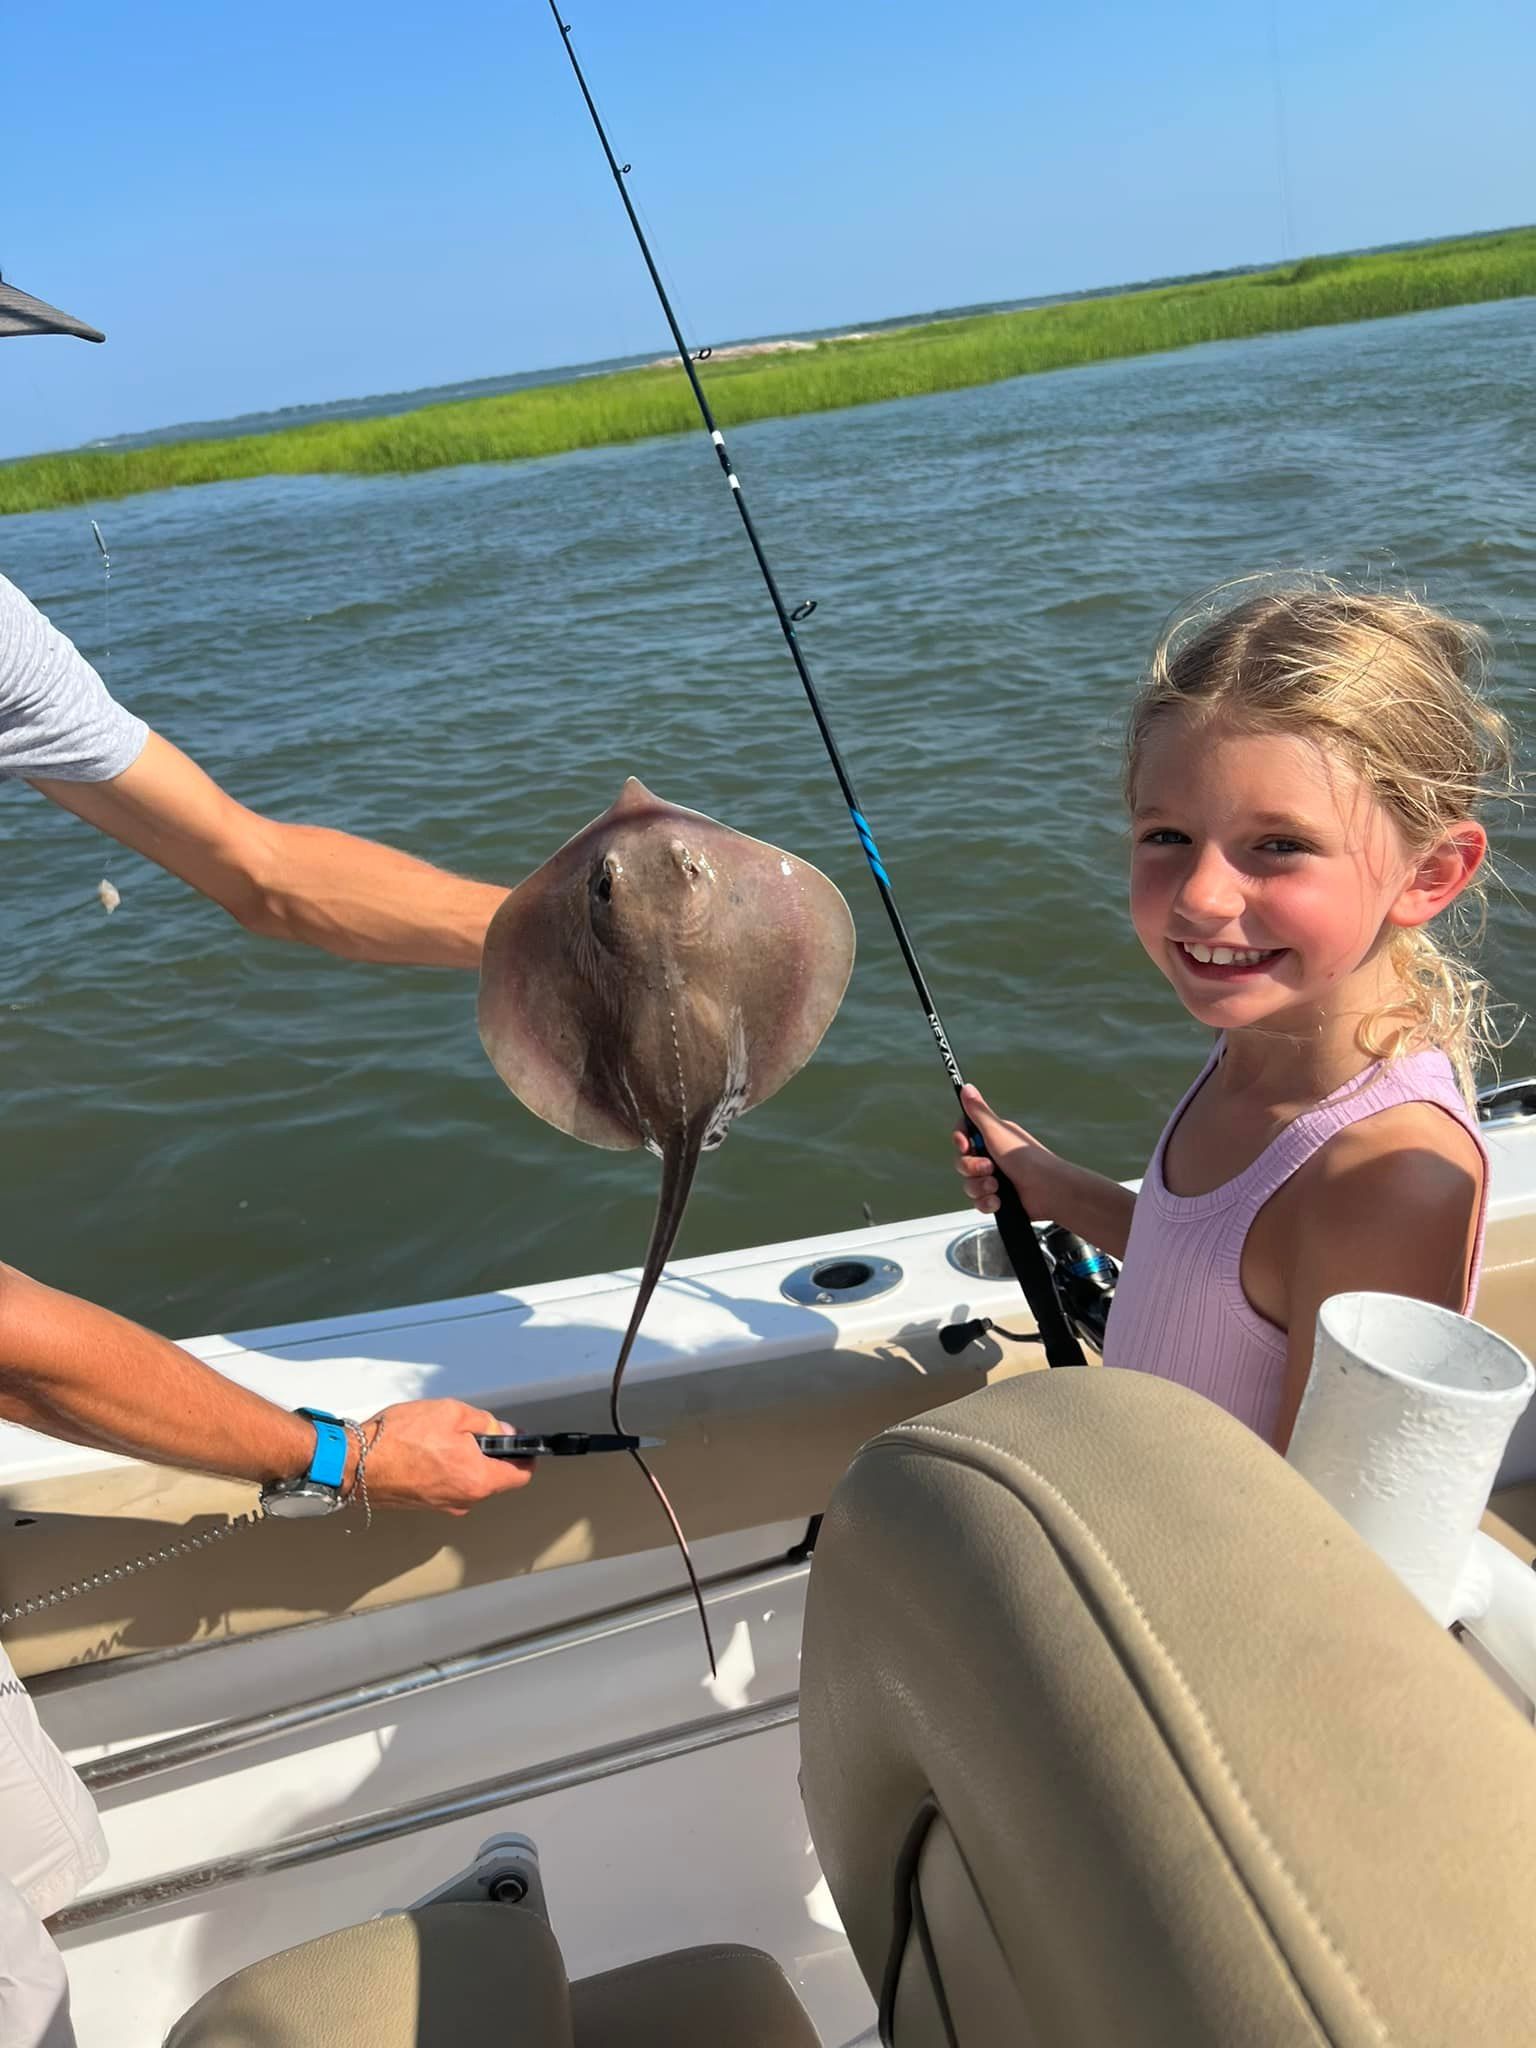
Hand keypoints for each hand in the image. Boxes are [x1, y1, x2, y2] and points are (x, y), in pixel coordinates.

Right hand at [356, 1399, 533, 1513]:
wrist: (355, 1463)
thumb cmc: (403, 1436)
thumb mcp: (451, 1413)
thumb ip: (486, 1424)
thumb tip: (504, 1433)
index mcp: (478, 1480)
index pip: (520, 1476)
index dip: (524, 1455)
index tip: (517, 1440)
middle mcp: (465, 1501)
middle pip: (494, 1478)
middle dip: (490, 1455)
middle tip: (469, 1429)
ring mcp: (443, 1507)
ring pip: (469, 1481)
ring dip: (465, 1462)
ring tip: (441, 1438)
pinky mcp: (424, 1506)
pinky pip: (448, 1486)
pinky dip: (446, 1470)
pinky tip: (427, 1451)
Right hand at [953, 1082, 1058, 1215]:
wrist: (1049, 1190)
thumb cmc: (1027, 1159)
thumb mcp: (997, 1132)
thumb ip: (978, 1112)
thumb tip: (966, 1087)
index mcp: (992, 1138)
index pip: (964, 1136)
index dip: (960, 1141)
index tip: (965, 1145)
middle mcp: (993, 1157)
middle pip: (962, 1162)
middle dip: (971, 1168)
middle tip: (990, 1168)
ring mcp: (996, 1178)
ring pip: (969, 1184)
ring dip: (980, 1187)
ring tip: (997, 1186)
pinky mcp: (999, 1198)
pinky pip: (979, 1202)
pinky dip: (987, 1203)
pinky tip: (999, 1201)